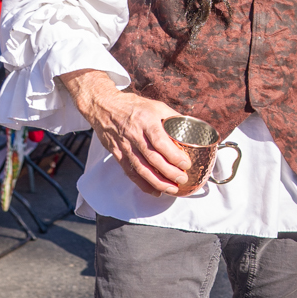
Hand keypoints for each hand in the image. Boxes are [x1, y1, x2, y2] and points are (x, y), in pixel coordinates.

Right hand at [61, 69, 188, 194]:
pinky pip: (130, 172)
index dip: (174, 156)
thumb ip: (173, 118)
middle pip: (152, 158)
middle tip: (182, 179)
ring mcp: (125, 146)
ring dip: (157, 182)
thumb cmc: (133, 106)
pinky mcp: (118, 154)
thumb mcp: (156, 106)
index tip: (186, 164)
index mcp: (147, 121)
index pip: (161, 142)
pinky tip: (154, 191)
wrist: (104, 106)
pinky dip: (142, 184)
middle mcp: (135, 135)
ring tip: (172, 189)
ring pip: (141, 169)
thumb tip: (192, 130)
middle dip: (169, 173)